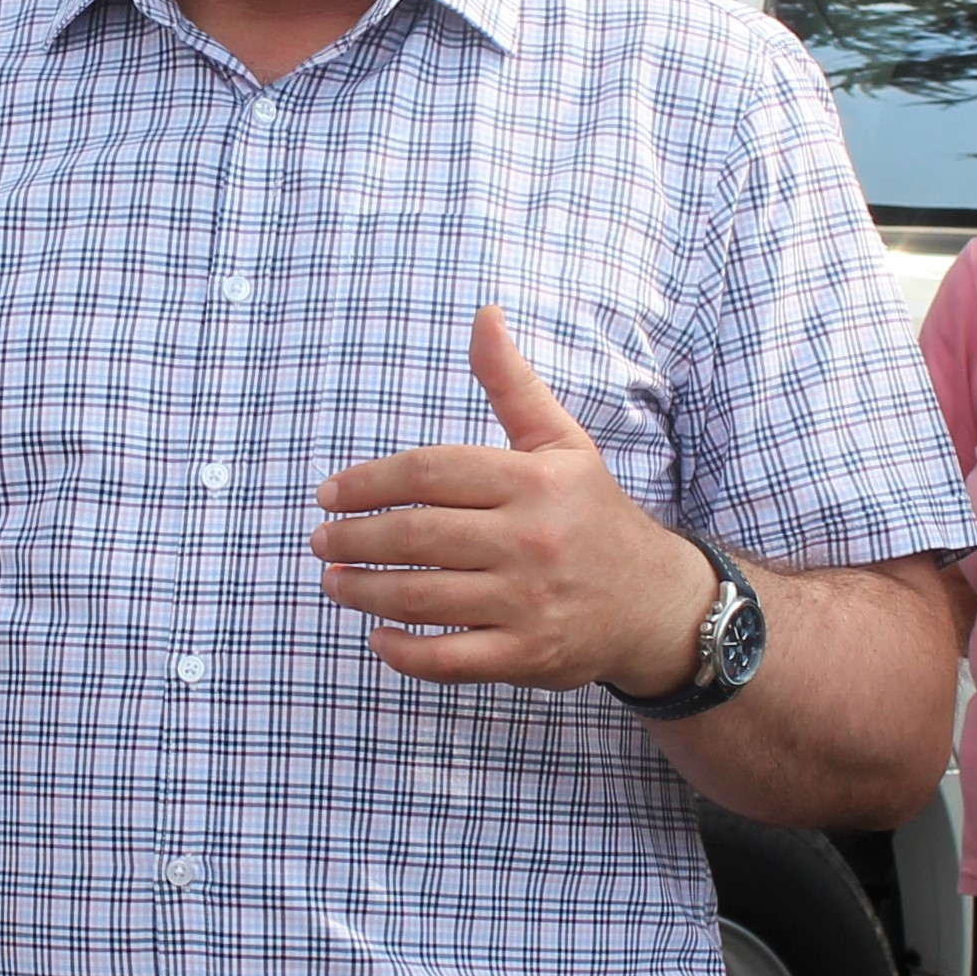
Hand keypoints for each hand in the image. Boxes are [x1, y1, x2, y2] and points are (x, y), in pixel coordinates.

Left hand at [310, 306, 705, 694]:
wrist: (654, 602)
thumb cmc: (592, 515)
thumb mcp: (561, 443)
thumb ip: (513, 384)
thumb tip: (484, 315)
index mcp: (533, 481)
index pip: (431, 472)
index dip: (369, 481)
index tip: (330, 493)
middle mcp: (530, 539)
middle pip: (416, 535)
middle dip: (354, 537)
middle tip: (321, 539)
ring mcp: (528, 602)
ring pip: (422, 597)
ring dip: (364, 591)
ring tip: (334, 580)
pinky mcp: (527, 656)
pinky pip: (448, 660)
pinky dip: (404, 652)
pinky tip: (378, 636)